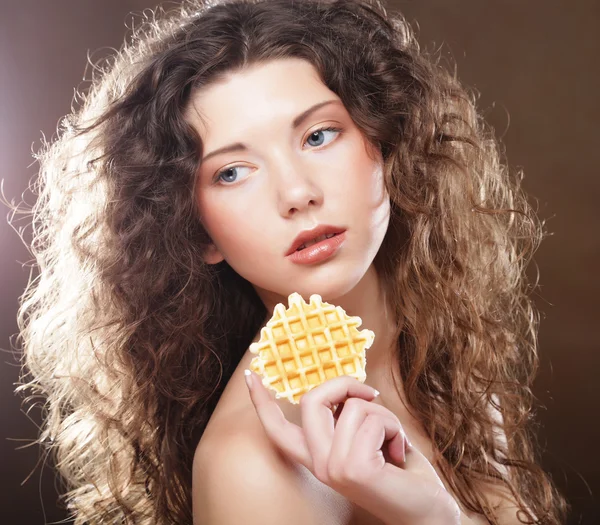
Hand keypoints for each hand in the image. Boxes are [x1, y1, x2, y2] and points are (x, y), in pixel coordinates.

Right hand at [245, 371, 460, 524]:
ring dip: (385, 416)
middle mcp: (319, 465)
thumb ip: (346, 417)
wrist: (427, 511)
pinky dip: (394, 428)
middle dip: (345, 384)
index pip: (278, 429)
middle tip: (371, 395)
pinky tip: (398, 453)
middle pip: (312, 400)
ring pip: (353, 406)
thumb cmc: (400, 469)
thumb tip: (345, 388)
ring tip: (393, 442)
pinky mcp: (353, 468)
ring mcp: (332, 468)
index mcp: (317, 457)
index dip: (262, 401)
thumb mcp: (366, 435)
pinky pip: (374, 419)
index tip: (250, 375)